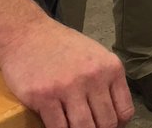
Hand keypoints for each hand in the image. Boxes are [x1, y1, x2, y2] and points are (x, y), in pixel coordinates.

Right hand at [0, 17, 133, 127]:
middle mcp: (93, 77)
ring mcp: (68, 87)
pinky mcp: (43, 96)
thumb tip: (115, 115)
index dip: (118, 126)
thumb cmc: (62, 46)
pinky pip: (58, 127)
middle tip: (90, 127)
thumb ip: (107, 82)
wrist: (27, 34)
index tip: (110, 127)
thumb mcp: (96, 57)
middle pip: (106, 123)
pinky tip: (59, 127)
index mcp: (111, 68)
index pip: (124, 111)